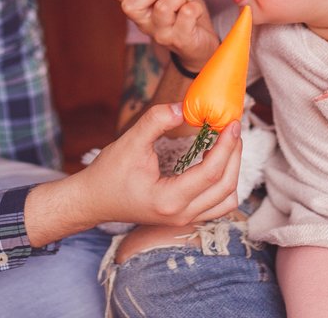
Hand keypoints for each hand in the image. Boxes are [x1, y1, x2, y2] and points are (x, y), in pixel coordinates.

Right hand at [25, 103, 241, 246]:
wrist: (93, 201)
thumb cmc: (108, 174)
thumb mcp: (130, 142)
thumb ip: (156, 121)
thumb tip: (183, 106)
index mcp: (169, 199)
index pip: (211, 173)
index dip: (226, 146)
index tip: (232, 123)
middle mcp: (181, 215)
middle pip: (226, 187)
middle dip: (234, 155)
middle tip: (234, 129)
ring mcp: (183, 220)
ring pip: (226, 200)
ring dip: (232, 171)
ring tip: (228, 145)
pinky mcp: (183, 218)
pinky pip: (217, 205)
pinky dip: (224, 184)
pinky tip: (217, 162)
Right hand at [107, 0, 218, 67]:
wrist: (202, 41)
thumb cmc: (184, 10)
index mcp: (137, 2)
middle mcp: (142, 20)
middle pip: (131, 4)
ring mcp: (159, 32)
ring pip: (162, 8)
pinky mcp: (179, 40)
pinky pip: (187, 14)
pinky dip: (196, 6)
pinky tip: (197, 10)